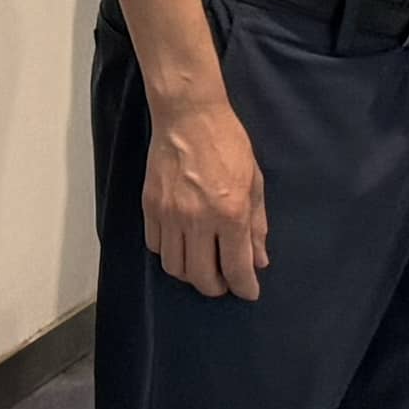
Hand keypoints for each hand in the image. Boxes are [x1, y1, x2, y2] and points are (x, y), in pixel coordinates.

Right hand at [142, 92, 269, 300]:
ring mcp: (169, 215)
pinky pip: (156, 246)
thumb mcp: (254, 183)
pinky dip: (170, 254)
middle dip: (216, 287)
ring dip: (191, 274)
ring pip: (175, 267)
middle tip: (224, 281)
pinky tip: (182, 245)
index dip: (244, 287)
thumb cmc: (228, 144)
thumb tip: (258, 260)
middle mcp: (197, 220)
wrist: (189, 116)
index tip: (248, 291)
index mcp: (230, 213)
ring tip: (202, 265)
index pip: (236, 268)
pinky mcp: (150, 207)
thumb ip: (256, 226)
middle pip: (201, 277)